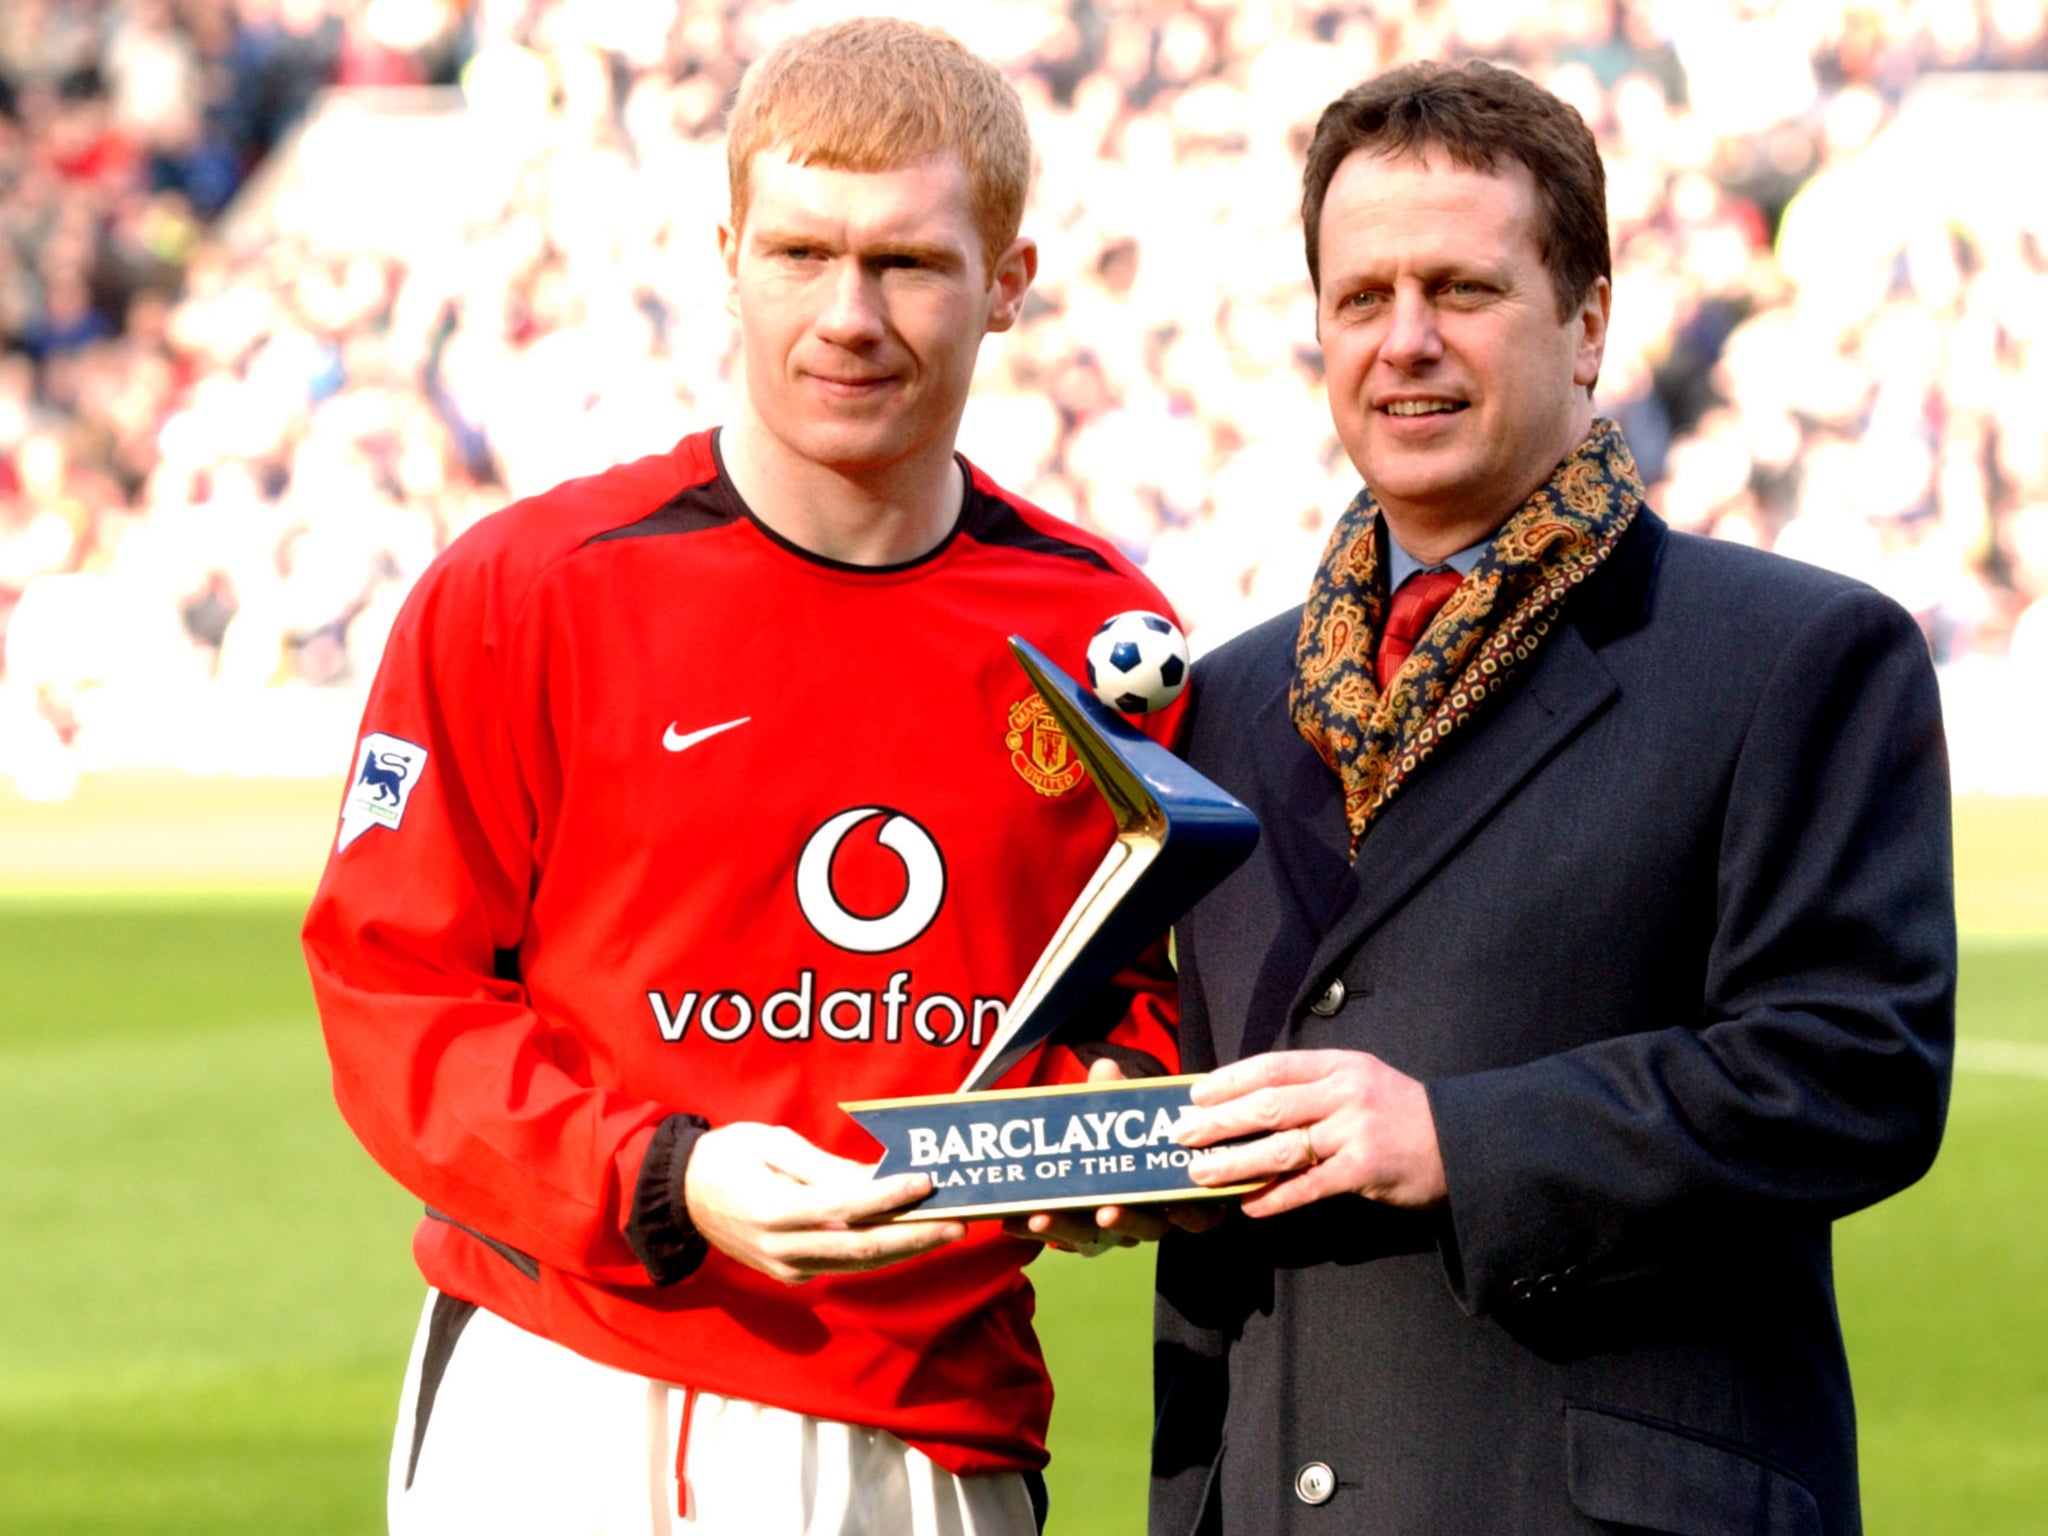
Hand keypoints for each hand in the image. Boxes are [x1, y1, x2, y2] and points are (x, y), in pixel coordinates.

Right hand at [684, 1122, 964, 1283]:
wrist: (680, 1196)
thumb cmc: (726, 1156)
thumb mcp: (772, 1144)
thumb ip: (825, 1165)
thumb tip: (877, 1174)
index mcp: (771, 1210)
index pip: (843, 1207)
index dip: (887, 1198)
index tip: (925, 1182)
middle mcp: (780, 1248)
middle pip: (860, 1249)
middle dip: (914, 1237)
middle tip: (957, 1222)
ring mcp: (785, 1267)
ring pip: (857, 1263)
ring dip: (905, 1249)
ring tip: (946, 1230)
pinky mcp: (790, 1273)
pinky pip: (843, 1264)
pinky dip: (879, 1252)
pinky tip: (909, 1237)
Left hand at [1000, 1059, 1227, 1253]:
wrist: (1092, 1141)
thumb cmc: (1121, 1127)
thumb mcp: (1119, 1110)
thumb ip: (1113, 1095)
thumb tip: (1105, 1067)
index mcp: (1174, 1188)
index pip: (1197, 1212)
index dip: (1191, 1214)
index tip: (1175, 1207)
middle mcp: (1149, 1216)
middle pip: (1146, 1231)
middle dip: (1125, 1222)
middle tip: (1104, 1211)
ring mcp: (1111, 1229)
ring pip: (1096, 1238)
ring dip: (1067, 1229)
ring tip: (1040, 1217)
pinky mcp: (1076, 1233)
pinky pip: (1058, 1237)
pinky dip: (1035, 1229)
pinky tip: (1011, 1219)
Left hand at [1174, 1049, 1445, 1217]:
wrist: (1460, 1143)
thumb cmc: (1398, 1114)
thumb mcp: (1358, 1083)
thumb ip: (1312, 1090)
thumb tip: (1248, 1105)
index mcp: (1338, 1065)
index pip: (1273, 1066)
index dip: (1230, 1080)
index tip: (1196, 1095)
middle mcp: (1345, 1092)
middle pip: (1270, 1105)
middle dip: (1220, 1122)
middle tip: (1183, 1136)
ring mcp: (1356, 1131)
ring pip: (1282, 1147)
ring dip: (1236, 1162)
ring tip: (1202, 1175)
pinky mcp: (1366, 1169)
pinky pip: (1310, 1186)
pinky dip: (1275, 1197)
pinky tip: (1249, 1206)